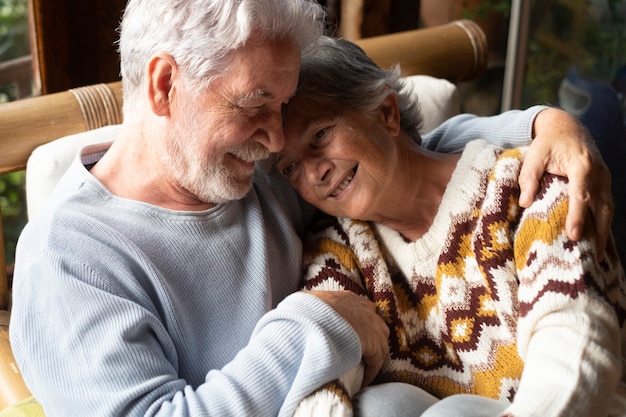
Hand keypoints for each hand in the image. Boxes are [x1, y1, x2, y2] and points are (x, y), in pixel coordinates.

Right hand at [309, 290, 388, 385]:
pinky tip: (363, 381)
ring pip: (382, 342)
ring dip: (374, 354)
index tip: (354, 333)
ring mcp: (373, 326)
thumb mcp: (308, 301)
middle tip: (362, 350)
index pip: (363, 308)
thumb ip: (311, 306)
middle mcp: (365, 310)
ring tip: (363, 366)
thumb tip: (301, 308)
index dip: (361, 322)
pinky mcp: (374, 345)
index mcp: (350, 298)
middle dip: (373, 336)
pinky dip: (371, 371)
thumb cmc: (308, 310)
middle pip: (377, 324)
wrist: (316, 320)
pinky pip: (377, 362)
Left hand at [518, 108, 613, 258]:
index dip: (578, 216)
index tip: (573, 235)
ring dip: (604, 233)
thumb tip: (524, 202)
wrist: (568, 127)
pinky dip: (604, 224)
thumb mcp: (534, 155)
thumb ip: (529, 177)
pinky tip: (598, 241)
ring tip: (597, 257)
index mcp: (581, 166)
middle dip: (597, 233)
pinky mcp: (604, 184)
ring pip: (608, 210)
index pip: (581, 195)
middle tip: (591, 257)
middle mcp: (598, 174)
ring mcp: (604, 179)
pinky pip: (607, 207)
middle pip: (601, 207)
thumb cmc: (548, 143)